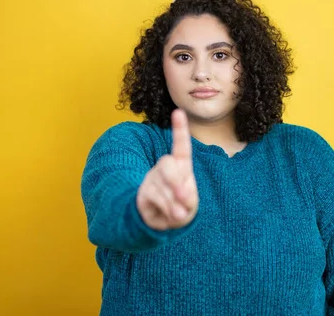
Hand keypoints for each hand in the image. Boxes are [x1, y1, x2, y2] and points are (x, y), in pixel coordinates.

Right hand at [136, 109, 198, 230]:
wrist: (163, 222)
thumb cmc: (182, 206)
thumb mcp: (190, 203)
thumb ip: (187, 199)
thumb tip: (179, 203)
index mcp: (181, 165)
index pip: (181, 145)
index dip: (179, 129)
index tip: (178, 111)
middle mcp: (165, 167)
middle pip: (166, 164)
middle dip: (176, 182)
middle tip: (186, 198)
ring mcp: (152, 178)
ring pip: (160, 184)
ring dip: (173, 202)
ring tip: (180, 214)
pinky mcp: (143, 192)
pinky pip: (154, 196)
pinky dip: (166, 209)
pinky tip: (172, 217)